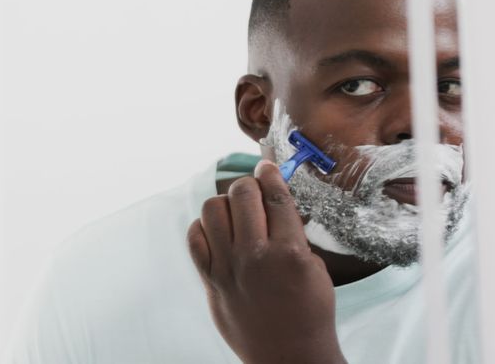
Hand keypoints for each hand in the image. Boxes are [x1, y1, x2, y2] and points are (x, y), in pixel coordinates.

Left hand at [186, 160, 346, 363]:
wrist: (288, 356)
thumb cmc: (309, 313)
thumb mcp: (316, 269)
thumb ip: (293, 235)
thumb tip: (275, 202)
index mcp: (290, 252)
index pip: (275, 196)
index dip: (270, 174)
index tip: (267, 165)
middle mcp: (256, 256)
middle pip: (241, 195)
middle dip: (248, 184)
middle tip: (253, 190)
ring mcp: (228, 268)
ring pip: (212, 209)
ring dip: (225, 203)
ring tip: (235, 212)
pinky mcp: (210, 280)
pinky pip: (195, 237)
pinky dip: (203, 227)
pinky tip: (216, 232)